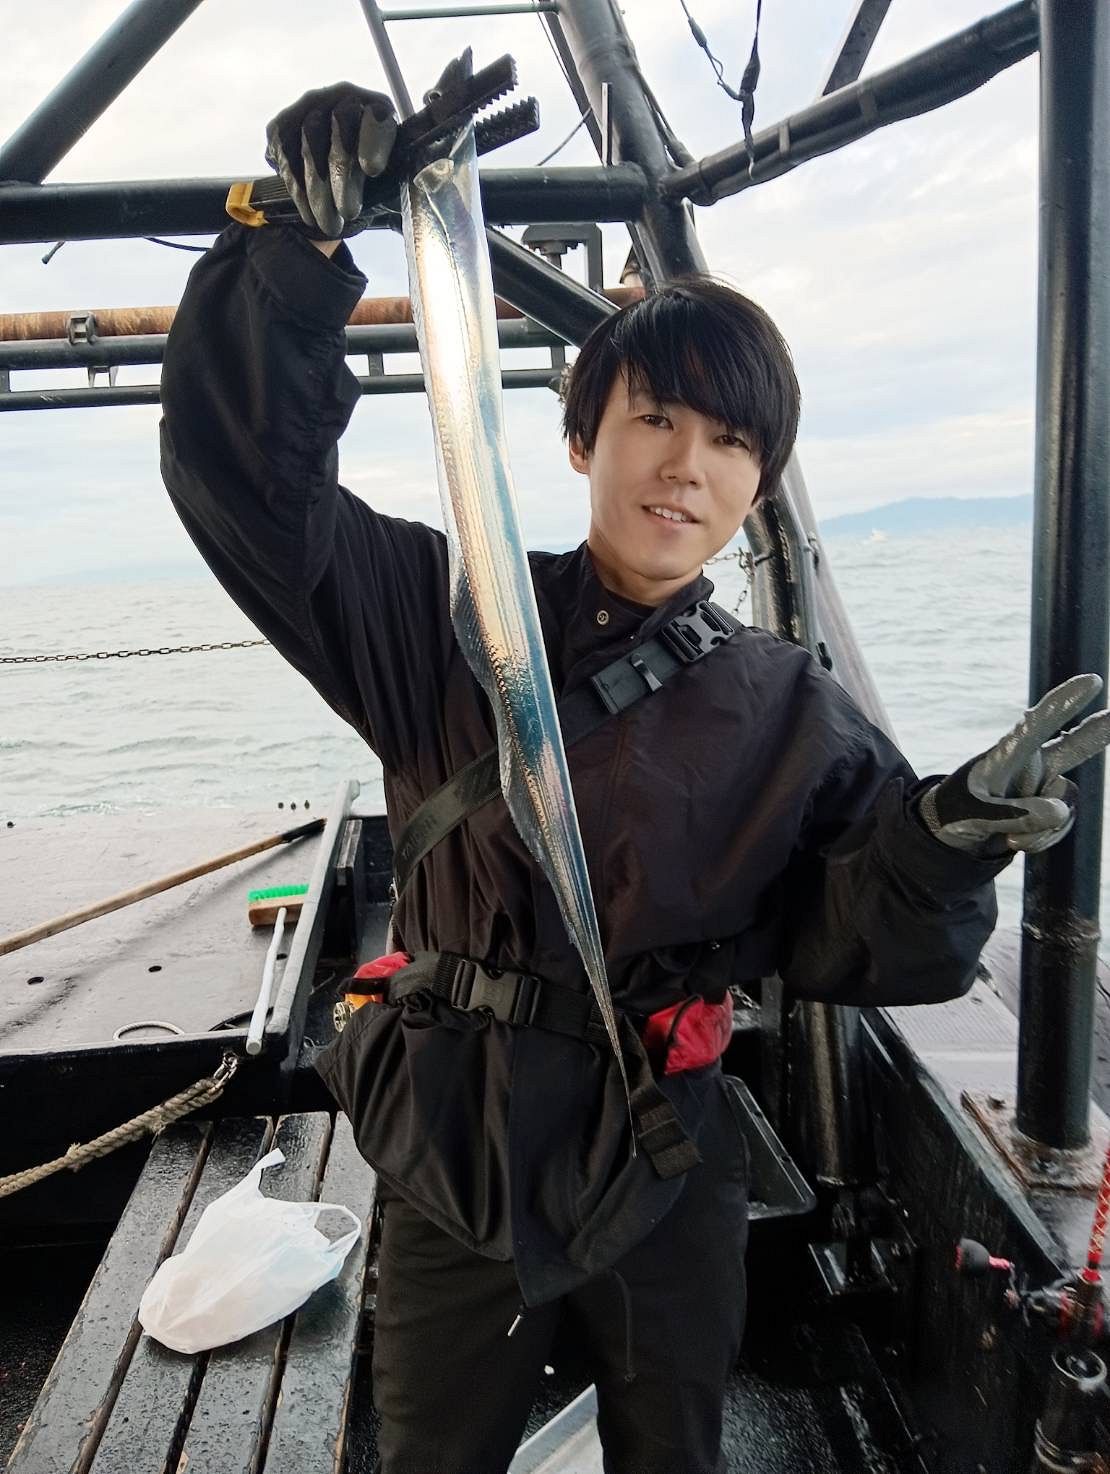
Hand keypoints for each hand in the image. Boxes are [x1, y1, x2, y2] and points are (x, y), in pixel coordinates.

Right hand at [264, 83, 397, 238]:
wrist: (337, 173)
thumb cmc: (374, 176)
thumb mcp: (396, 178)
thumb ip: (405, 181)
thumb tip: (418, 200)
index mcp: (379, 107)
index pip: (376, 114)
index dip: (373, 140)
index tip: (372, 170)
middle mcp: (342, 97)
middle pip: (339, 128)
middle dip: (343, 176)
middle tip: (349, 213)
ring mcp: (309, 108)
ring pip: (311, 146)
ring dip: (320, 192)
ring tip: (331, 225)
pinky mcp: (283, 127)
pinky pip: (287, 157)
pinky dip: (299, 192)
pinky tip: (310, 215)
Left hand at [918, 674, 1109, 857]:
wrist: (951, 835)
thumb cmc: (954, 813)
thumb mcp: (972, 816)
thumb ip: (1012, 814)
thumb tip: (1059, 811)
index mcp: (1004, 754)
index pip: (1035, 725)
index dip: (1063, 704)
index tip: (1091, 681)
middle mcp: (1029, 763)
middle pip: (1072, 746)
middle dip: (1098, 731)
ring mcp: (1042, 785)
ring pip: (1065, 805)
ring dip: (1042, 829)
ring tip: (1009, 836)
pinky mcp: (1049, 807)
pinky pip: (1062, 824)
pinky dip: (1042, 839)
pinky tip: (1016, 841)